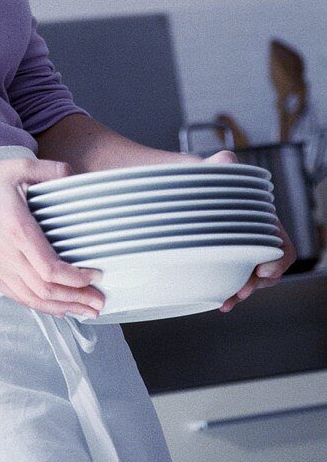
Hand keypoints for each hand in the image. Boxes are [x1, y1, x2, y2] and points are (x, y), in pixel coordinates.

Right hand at [0, 158, 105, 318]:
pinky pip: (17, 296)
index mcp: (16, 229)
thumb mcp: (18, 166)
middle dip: (76, 300)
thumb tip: (77, 176)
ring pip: (32, 299)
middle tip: (99, 303)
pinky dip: (40, 305)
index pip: (50, 269)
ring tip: (85, 310)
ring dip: (61, 308)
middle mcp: (5, 254)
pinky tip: (57, 306)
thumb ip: (50, 170)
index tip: (96, 276)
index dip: (76, 279)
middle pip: (45, 291)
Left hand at [201, 149, 296, 310]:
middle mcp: (255, 236)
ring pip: (254, 279)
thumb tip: (227, 161)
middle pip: (270, 268)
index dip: (276, 261)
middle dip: (259, 283)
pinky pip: (237, 281)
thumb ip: (222, 163)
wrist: (181, 188)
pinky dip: (231, 293)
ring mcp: (241, 249)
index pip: (281, 245)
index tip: (262, 270)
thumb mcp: (213, 168)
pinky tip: (221, 300)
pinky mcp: (226, 259)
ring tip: (228, 300)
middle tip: (242, 291)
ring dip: (244, 291)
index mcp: (260, 218)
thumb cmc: (203, 178)